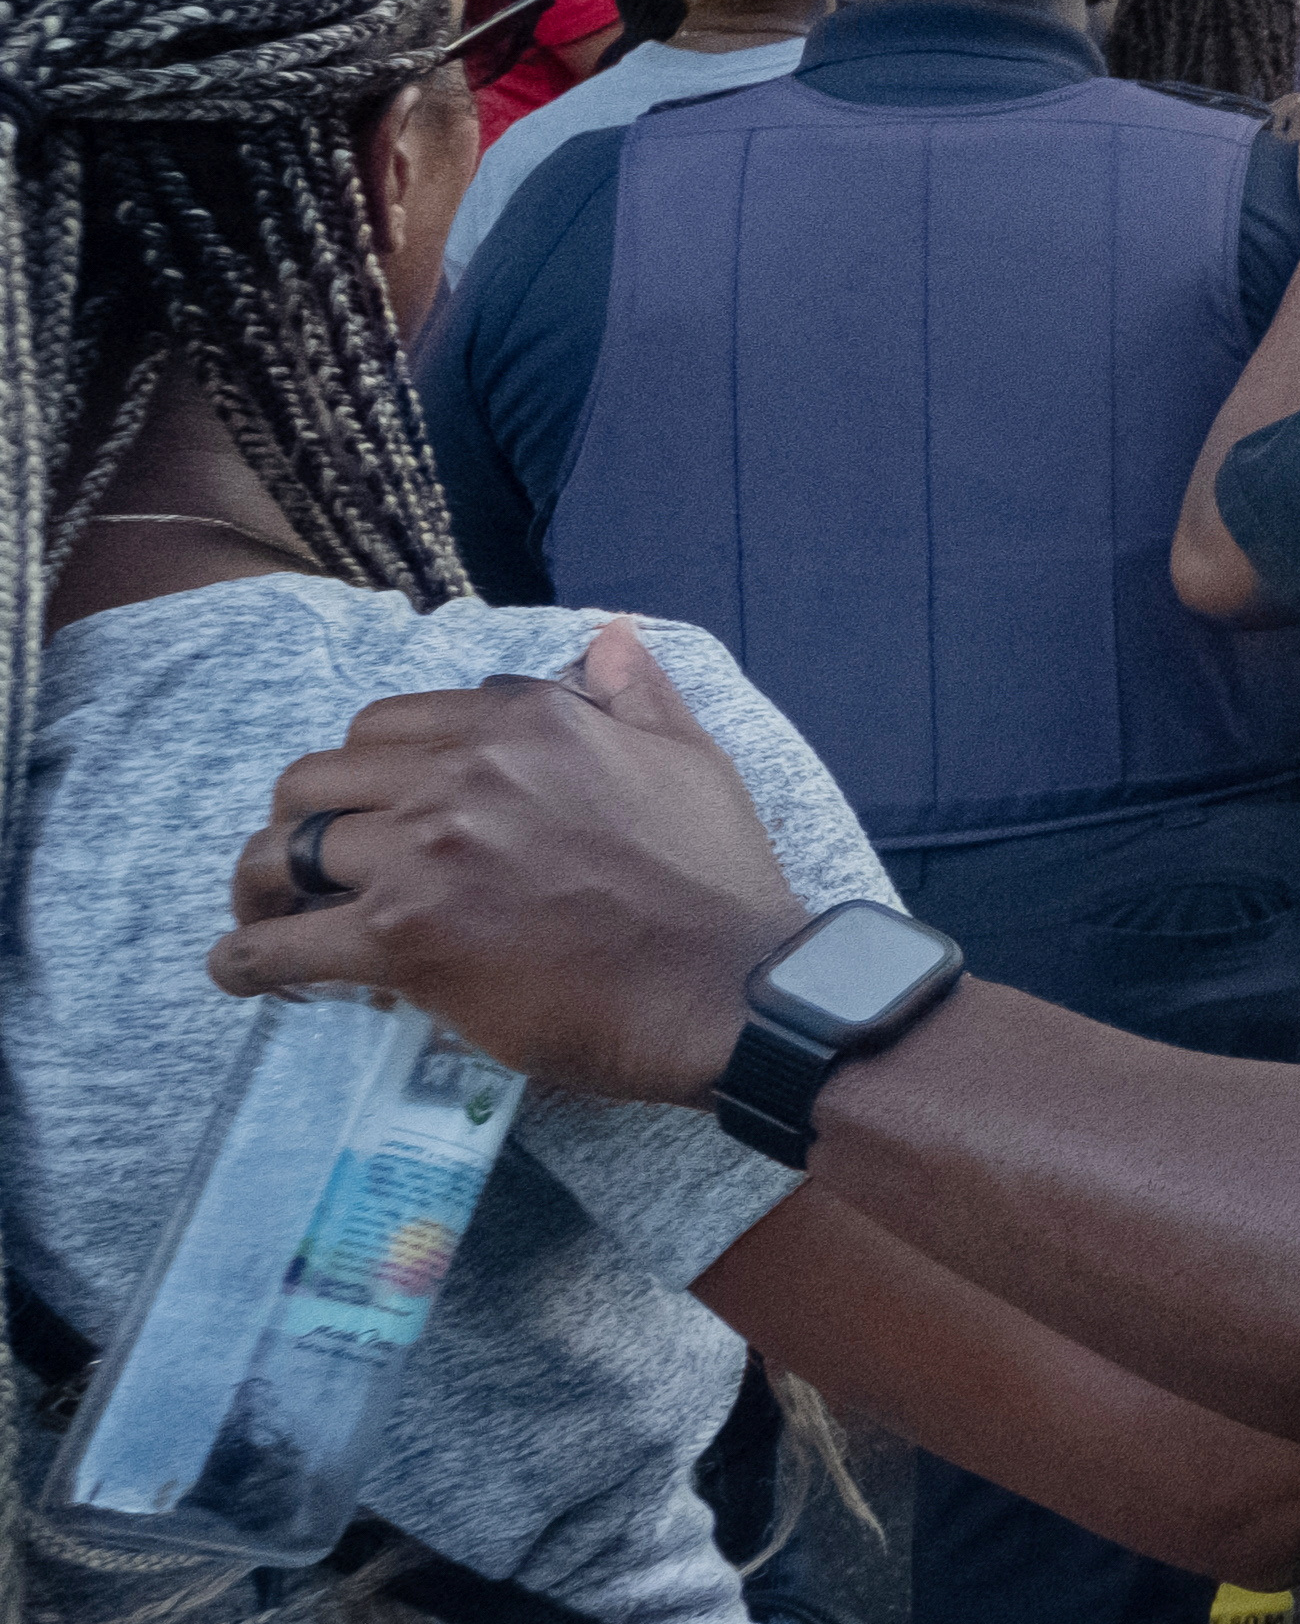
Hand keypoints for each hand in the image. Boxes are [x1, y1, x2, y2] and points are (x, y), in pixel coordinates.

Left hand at [215, 623, 803, 1102]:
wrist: (731, 988)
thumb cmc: (718, 883)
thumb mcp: (692, 761)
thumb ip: (638, 695)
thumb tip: (608, 635)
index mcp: (528, 720)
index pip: (390, 722)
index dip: (370, 773)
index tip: (376, 818)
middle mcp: (465, 771)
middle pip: (315, 778)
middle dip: (300, 823)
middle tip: (310, 872)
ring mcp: (427, 854)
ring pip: (279, 852)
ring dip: (261, 888)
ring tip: (272, 921)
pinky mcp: (403, 939)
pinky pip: (278, 944)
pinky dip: (244, 961)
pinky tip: (244, 974)